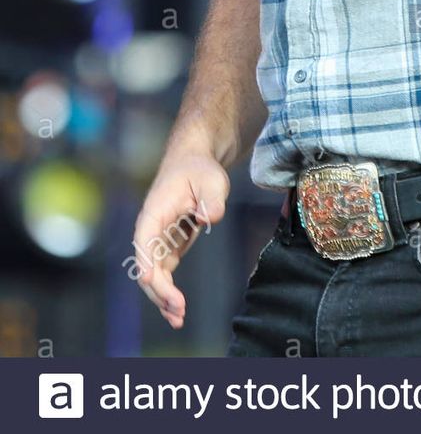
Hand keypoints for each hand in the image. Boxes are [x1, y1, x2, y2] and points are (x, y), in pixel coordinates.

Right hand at [132, 150, 229, 328]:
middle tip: (178, 309)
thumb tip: (207, 218)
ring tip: (178, 319)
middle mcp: (151, 229)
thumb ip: (211, 198)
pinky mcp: (168, 248)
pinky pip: (163, 276)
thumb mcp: (211, 178)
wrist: (194, 165)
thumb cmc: (199, 170)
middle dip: (159, 289)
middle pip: (147, 264)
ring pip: (153, 276)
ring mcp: (158, 241)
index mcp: (156, 210)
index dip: (144, 259)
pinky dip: (168, 294)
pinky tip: (176, 312)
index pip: (145, 238)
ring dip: (162, 298)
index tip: (148, 278)